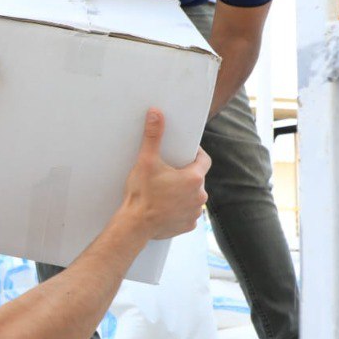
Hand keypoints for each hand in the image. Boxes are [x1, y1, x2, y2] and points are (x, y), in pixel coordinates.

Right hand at [120, 109, 209, 240]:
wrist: (135, 224)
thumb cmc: (142, 193)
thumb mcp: (146, 161)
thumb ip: (153, 136)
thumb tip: (156, 113)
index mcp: (194, 178)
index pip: (204, 160)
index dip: (195, 154)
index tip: (184, 153)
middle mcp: (200, 195)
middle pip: (197, 178)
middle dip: (185, 175)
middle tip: (168, 173)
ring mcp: (195, 212)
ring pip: (193, 196)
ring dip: (184, 193)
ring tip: (166, 191)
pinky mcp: (188, 225)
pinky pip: (188, 213)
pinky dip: (180, 209)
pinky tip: (166, 207)